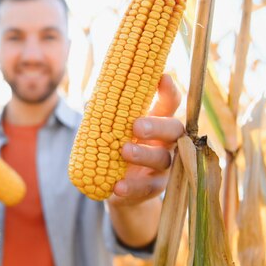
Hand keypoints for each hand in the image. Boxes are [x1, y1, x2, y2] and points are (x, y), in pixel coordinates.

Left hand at [109, 74, 183, 207]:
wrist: (118, 187)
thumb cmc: (116, 149)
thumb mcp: (112, 131)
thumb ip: (106, 116)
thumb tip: (91, 103)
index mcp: (158, 121)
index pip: (170, 103)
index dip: (169, 91)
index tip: (163, 77)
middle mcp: (167, 142)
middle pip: (173, 130)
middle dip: (157, 126)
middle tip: (136, 126)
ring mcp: (163, 167)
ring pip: (162, 158)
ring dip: (143, 154)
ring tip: (124, 151)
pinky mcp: (154, 188)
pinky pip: (146, 188)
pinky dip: (132, 187)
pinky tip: (118, 186)